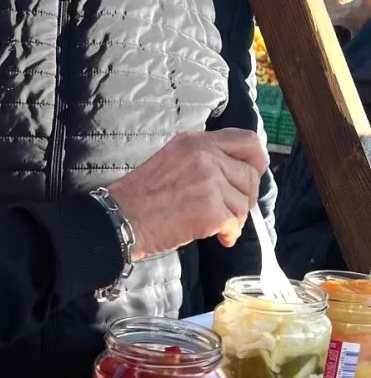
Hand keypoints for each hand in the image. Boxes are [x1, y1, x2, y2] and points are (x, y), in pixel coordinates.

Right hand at [109, 129, 267, 259]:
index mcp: (195, 141)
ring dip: (235, 218)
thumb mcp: (171, 160)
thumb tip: (234, 174)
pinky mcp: (211, 210)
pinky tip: (219, 237)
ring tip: (219, 226)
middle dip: (245, 196)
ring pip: (243, 202)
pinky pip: (235, 223)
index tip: (252, 173)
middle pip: (249, 175)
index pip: (246, 140)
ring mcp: (209, 183)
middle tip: (232, 210)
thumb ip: (202, 159)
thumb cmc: (140, 196)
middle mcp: (205, 157)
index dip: (256, 159)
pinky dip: (229, 234)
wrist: (120, 220)